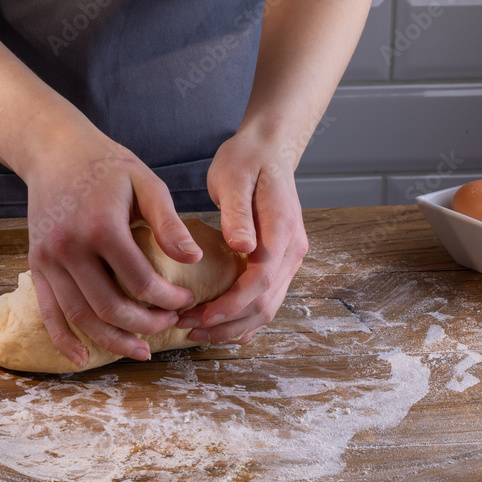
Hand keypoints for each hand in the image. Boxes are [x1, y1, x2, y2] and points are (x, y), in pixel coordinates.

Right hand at [24, 132, 202, 367]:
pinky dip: (64, 340)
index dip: (169, 299)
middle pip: (110, 307)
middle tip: (170, 324)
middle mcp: (70, 247)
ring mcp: (48, 260)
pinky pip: (48, 312)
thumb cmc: (108, 166)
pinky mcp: (36, 265)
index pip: (141, 281)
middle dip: (145, 325)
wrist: (55, 151)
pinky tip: (82, 359)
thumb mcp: (146, 183)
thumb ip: (169, 223)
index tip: (187, 300)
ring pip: (81, 317)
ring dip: (113, 341)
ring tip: (141, 350)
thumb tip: (194, 260)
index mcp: (102, 227)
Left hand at [176, 131, 308, 343]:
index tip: (203, 314)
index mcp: (283, 230)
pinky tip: (218, 325)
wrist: (267, 150)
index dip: (232, 303)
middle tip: (188, 328)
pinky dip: (243, 318)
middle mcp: (292, 250)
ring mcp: (288, 259)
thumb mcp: (235, 178)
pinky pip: (266, 300)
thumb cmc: (246, 160)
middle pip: (266, 303)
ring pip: (267, 308)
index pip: (261, 280)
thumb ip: (239, 214)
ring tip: (196, 331)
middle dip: (227, 323)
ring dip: (233, 326)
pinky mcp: (278, 262)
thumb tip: (243, 248)